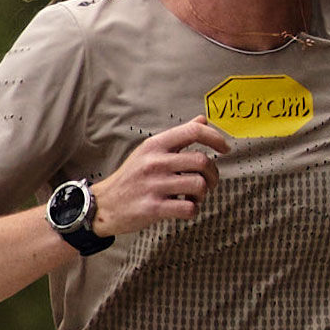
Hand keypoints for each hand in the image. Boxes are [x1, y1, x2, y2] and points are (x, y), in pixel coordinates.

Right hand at [93, 115, 227, 238]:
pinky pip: (189, 208)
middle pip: (202, 161)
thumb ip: (177, 137)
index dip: (215, 138)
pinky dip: (193, 210)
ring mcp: (154, 185)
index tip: (225, 148)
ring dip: (203, 194)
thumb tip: (202, 120)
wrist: (103, 205)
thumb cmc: (131, 178)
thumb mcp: (149, 151)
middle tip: (209, 182)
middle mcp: (155, 162)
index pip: (193, 131)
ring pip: (199, 185)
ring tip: (193, 196)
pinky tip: (184, 208)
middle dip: (213, 174)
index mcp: (155, 145)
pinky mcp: (153, 208)